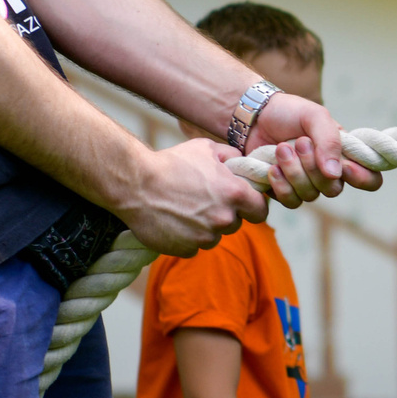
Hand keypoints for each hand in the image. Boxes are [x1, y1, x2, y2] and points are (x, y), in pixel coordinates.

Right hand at [121, 138, 268, 255]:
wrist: (135, 184)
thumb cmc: (171, 162)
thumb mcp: (206, 148)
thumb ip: (231, 156)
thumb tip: (243, 163)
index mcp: (235, 194)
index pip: (261, 212)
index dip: (253, 207)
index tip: (243, 204)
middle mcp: (223, 219)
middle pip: (235, 224)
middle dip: (225, 215)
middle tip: (205, 201)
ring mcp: (204, 237)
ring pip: (213, 237)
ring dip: (205, 227)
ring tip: (184, 209)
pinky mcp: (185, 249)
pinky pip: (193, 247)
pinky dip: (186, 238)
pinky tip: (173, 221)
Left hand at [248, 92, 381, 200]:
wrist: (254, 116)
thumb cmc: (290, 112)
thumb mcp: (315, 116)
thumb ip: (330, 140)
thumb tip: (336, 173)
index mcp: (344, 154)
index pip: (370, 179)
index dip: (362, 178)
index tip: (344, 166)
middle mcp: (328, 173)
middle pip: (334, 189)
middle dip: (314, 167)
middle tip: (300, 142)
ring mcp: (307, 184)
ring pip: (311, 195)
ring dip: (294, 172)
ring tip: (281, 148)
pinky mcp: (285, 191)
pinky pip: (291, 201)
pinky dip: (281, 185)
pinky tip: (272, 168)